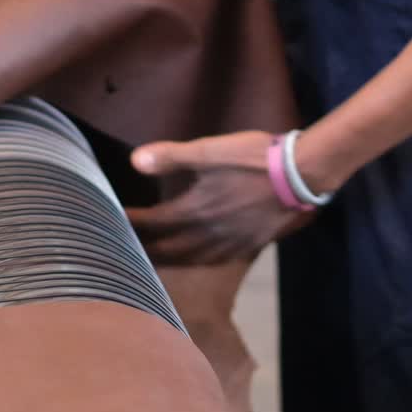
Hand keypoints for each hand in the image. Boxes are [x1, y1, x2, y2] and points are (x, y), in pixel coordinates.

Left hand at [124, 131, 310, 264]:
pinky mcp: (248, 245)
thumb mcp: (209, 150)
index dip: (130, 223)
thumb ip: (171, 157)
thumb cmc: (253, 159)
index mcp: (195, 211)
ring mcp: (230, 243)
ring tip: (153, 261)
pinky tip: (196, 258)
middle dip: (144, 250)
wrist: (301, 175)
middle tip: (123, 250)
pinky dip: (196, 262)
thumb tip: (135, 161)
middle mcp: (208, 234)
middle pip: (168, 250)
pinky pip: (214, 260)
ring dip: (168, 262)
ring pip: (191, 260)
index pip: (153, 224)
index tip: (111, 221)